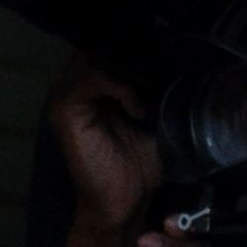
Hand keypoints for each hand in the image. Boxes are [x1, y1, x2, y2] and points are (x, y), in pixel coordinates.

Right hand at [48, 59, 163, 246]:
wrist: (122, 201)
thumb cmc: (139, 164)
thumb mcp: (154, 117)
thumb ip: (154, 88)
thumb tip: (181, 58)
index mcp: (93, 87)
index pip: (110, 47)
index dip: (136, 44)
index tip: (168, 49)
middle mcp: (74, 87)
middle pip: (101, 47)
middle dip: (133, 54)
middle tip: (161, 67)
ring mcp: (65, 98)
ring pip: (96, 58)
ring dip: (127, 70)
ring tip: (150, 90)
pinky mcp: (65, 112)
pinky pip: (91, 81)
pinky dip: (119, 88)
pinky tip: (137, 109)